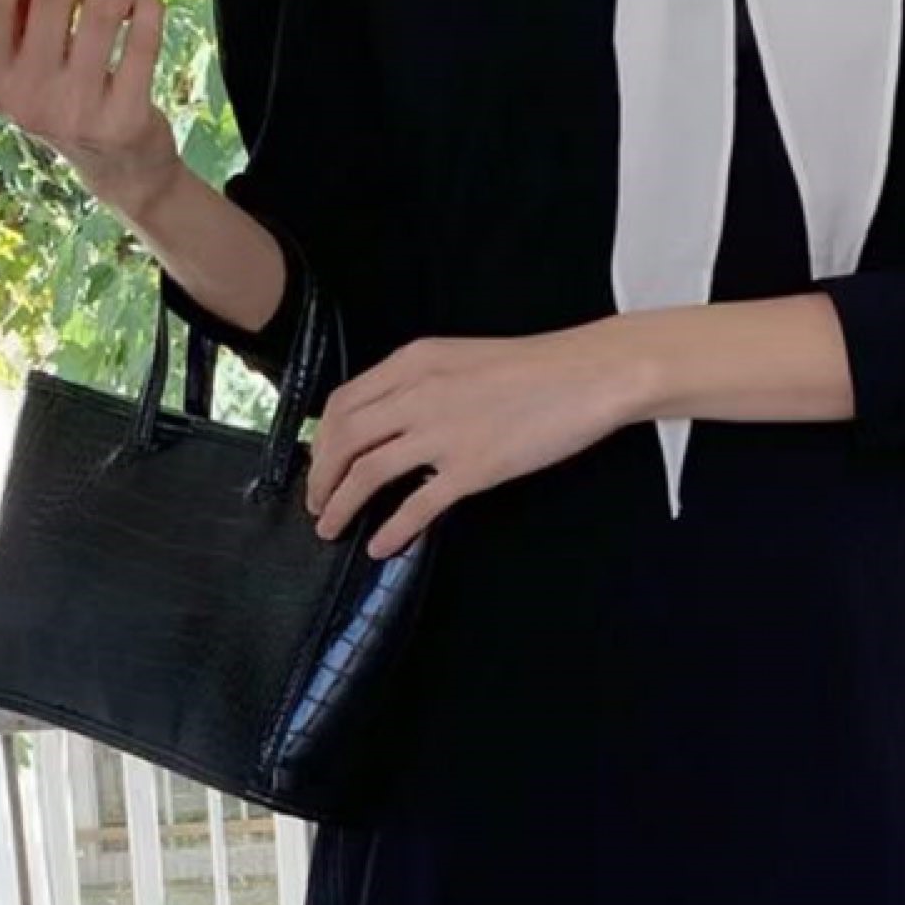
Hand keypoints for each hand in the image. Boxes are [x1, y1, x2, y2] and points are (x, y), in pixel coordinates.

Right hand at [0, 0, 180, 219]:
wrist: (121, 171)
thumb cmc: (71, 93)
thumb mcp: (31, 61)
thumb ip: (24, 8)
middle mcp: (23, 99)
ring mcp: (73, 112)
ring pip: (105, 8)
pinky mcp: (123, 120)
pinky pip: (144, 35)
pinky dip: (151, 4)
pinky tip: (150, 4)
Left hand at [306, 323, 650, 558]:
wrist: (586, 375)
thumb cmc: (533, 368)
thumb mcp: (459, 358)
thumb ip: (419, 383)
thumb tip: (387, 420)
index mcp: (412, 363)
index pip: (343, 403)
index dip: (322, 441)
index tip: (320, 464)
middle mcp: (417, 395)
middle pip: (344, 440)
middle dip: (321, 477)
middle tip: (317, 504)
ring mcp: (442, 433)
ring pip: (367, 473)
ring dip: (341, 505)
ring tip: (331, 528)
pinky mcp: (472, 468)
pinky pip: (416, 506)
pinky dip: (391, 529)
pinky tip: (381, 546)